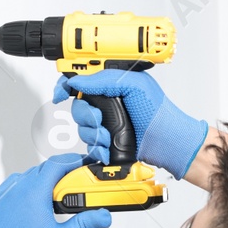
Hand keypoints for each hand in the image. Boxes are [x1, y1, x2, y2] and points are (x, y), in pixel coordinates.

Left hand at [0, 154, 111, 227]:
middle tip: (72, 185)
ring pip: (28, 176)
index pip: (57, 164)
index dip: (73, 161)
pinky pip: (14, 186)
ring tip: (53, 197)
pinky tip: (32, 203)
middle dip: (61, 173)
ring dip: (43, 180)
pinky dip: (26, 188)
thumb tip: (101, 217)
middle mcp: (18, 187)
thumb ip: (84, 224)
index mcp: (35, 191)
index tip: (82, 164)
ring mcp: (5, 193)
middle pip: (44, 169)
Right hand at [52, 70, 207, 179]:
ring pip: (82, 127)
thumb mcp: (133, 85)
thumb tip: (79, 80)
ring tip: (107, 136)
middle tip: (99, 120)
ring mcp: (108, 121)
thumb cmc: (158, 112)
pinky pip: (90, 144)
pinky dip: (96, 148)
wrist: (166, 142)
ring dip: (93, 134)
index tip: (61, 94)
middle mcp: (108, 102)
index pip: (82, 79)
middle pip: (78, 106)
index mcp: (112, 84)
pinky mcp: (108, 140)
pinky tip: (107, 148)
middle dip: (86, 116)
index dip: (67, 85)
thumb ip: (104, 79)